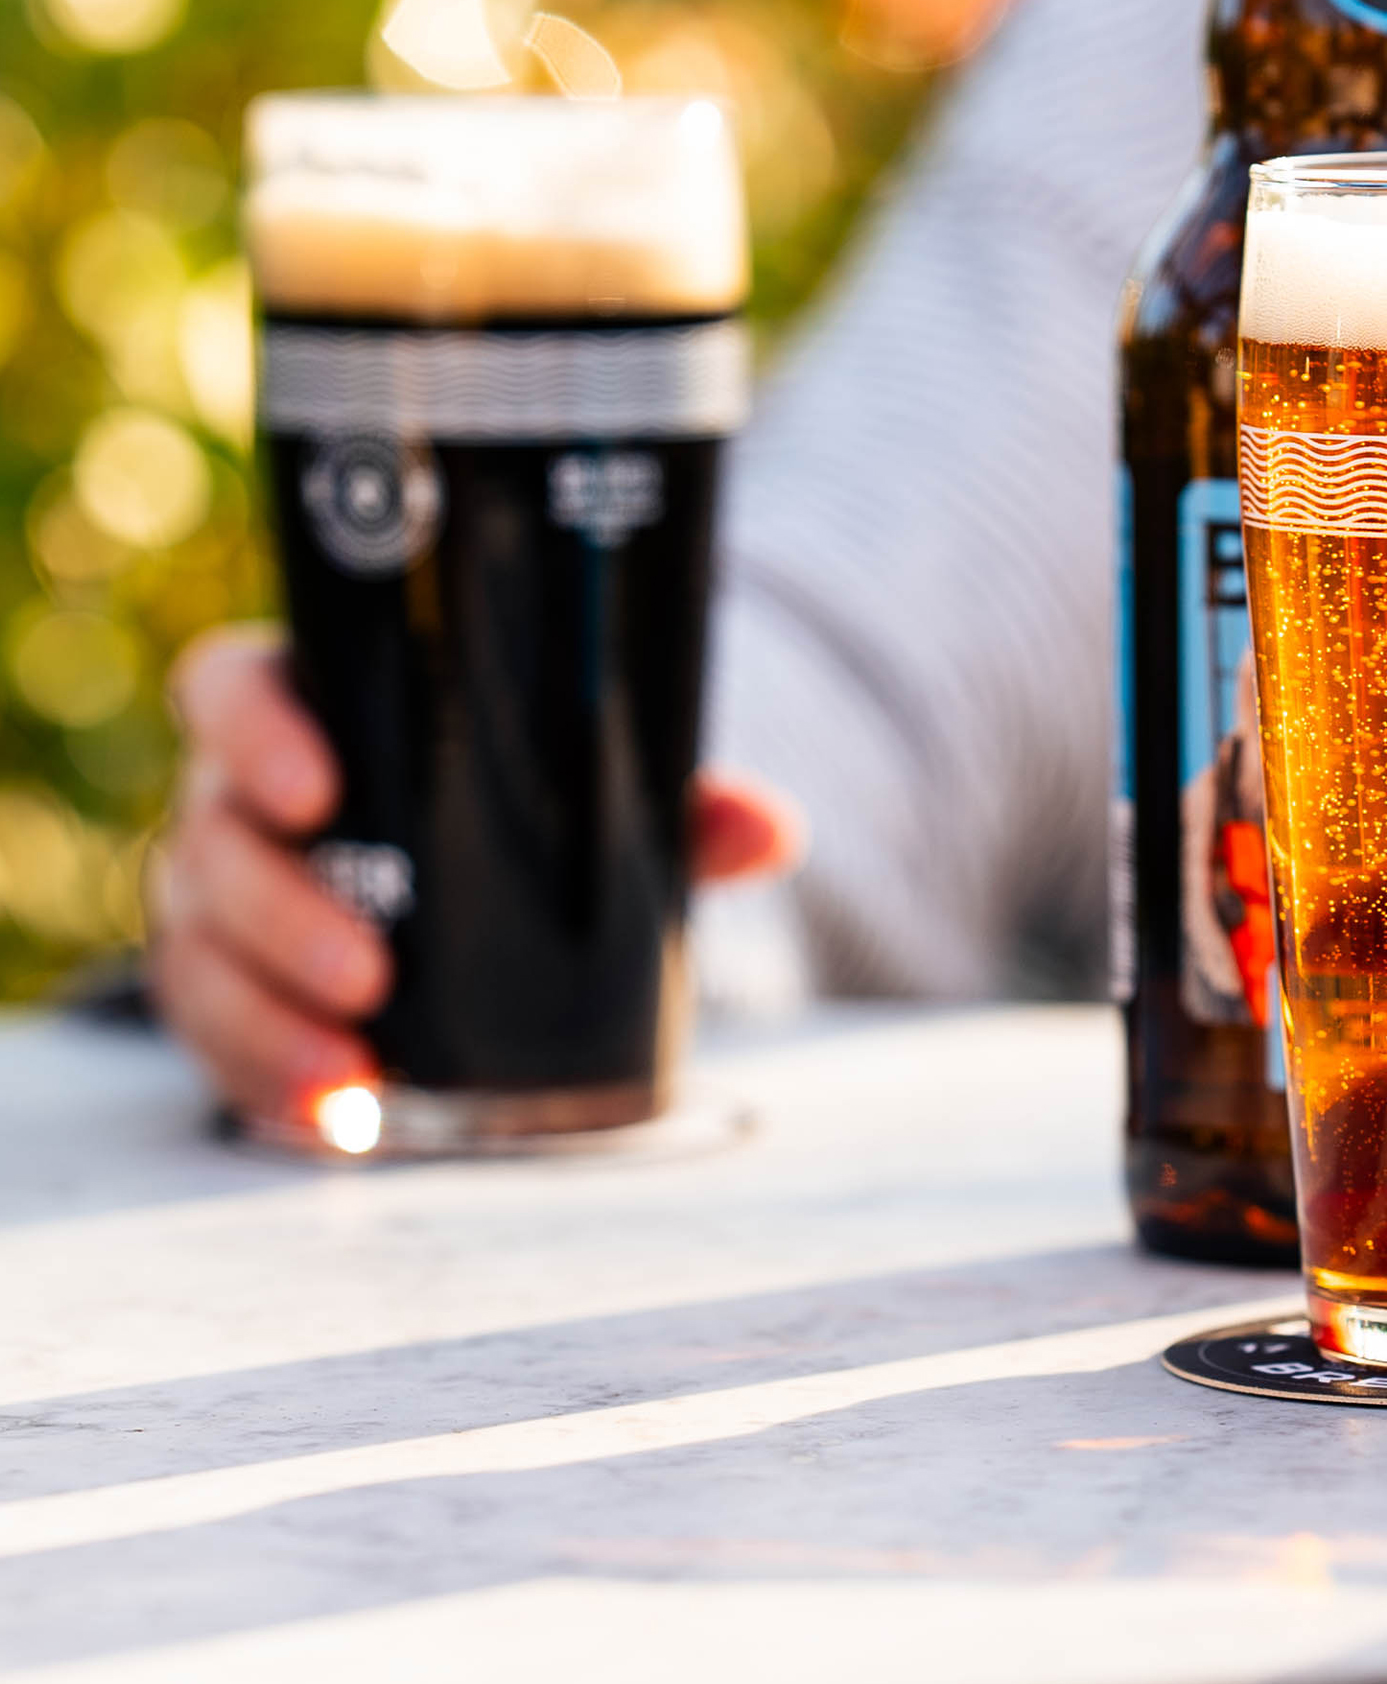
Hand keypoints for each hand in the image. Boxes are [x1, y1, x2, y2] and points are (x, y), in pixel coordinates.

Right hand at [149, 624, 802, 1127]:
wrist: (507, 897)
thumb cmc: (534, 814)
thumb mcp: (604, 799)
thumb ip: (679, 804)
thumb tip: (769, 830)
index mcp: (325, 713)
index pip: (235, 687)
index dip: (252, 728)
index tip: (317, 789)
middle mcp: (252, 803)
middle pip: (212, 836)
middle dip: (279, 911)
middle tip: (369, 969)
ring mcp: (233, 900)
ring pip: (198, 950)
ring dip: (264, 1019)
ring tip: (354, 1074)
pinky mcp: (239, 992)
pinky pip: (218, 1037)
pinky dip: (271, 1081)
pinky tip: (337, 1117)